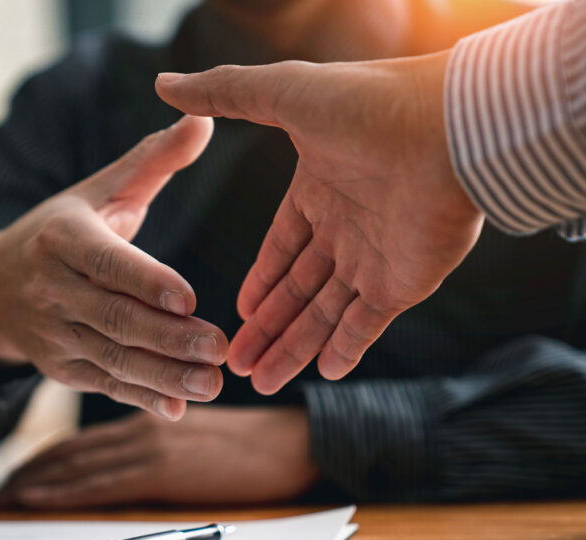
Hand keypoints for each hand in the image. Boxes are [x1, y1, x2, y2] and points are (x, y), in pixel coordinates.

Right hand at [0, 116, 227, 419]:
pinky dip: (140, 399)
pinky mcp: (61, 367)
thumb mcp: (99, 190)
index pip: (107, 262)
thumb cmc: (64, 230)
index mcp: (62, 237)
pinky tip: (178, 408)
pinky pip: (104, 385)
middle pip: (114, 317)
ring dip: (162, 376)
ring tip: (211, 384)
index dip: (145, 282)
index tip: (189, 298)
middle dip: (168, 338)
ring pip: (112, 358)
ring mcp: (54, 333)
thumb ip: (153, 160)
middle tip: (219, 348)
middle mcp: (52, 288)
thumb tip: (204, 118)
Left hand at [0, 406, 317, 508]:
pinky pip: (101, 483)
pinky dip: (64, 491)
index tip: (18, 475)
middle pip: (71, 453)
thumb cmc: (252, 445)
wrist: (290, 442)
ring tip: (5, 497)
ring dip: (36, 483)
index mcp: (147, 421)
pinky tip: (39, 498)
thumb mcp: (196, 437)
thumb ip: (159, 444)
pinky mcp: (162, 470)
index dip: (46, 458)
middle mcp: (140, 430)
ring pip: (77, 467)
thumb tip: (128, 466)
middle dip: (30, 472)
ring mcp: (149, 449)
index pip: (83, 442)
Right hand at [155, 52, 483, 393]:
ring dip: (293, 347)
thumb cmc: (368, 104)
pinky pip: (368, 324)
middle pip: (297, 290)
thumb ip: (225, 94)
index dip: (260, 281)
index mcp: (319, 190)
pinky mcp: (404, 282)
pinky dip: (347, 349)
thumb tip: (165, 85)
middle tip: (233, 364)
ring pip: (325, 314)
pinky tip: (321, 374)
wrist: (446, 128)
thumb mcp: (283, 94)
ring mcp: (376, 257)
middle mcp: (346, 228)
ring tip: (259, 382)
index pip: (282, 248)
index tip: (237, 313)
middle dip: (265, 328)